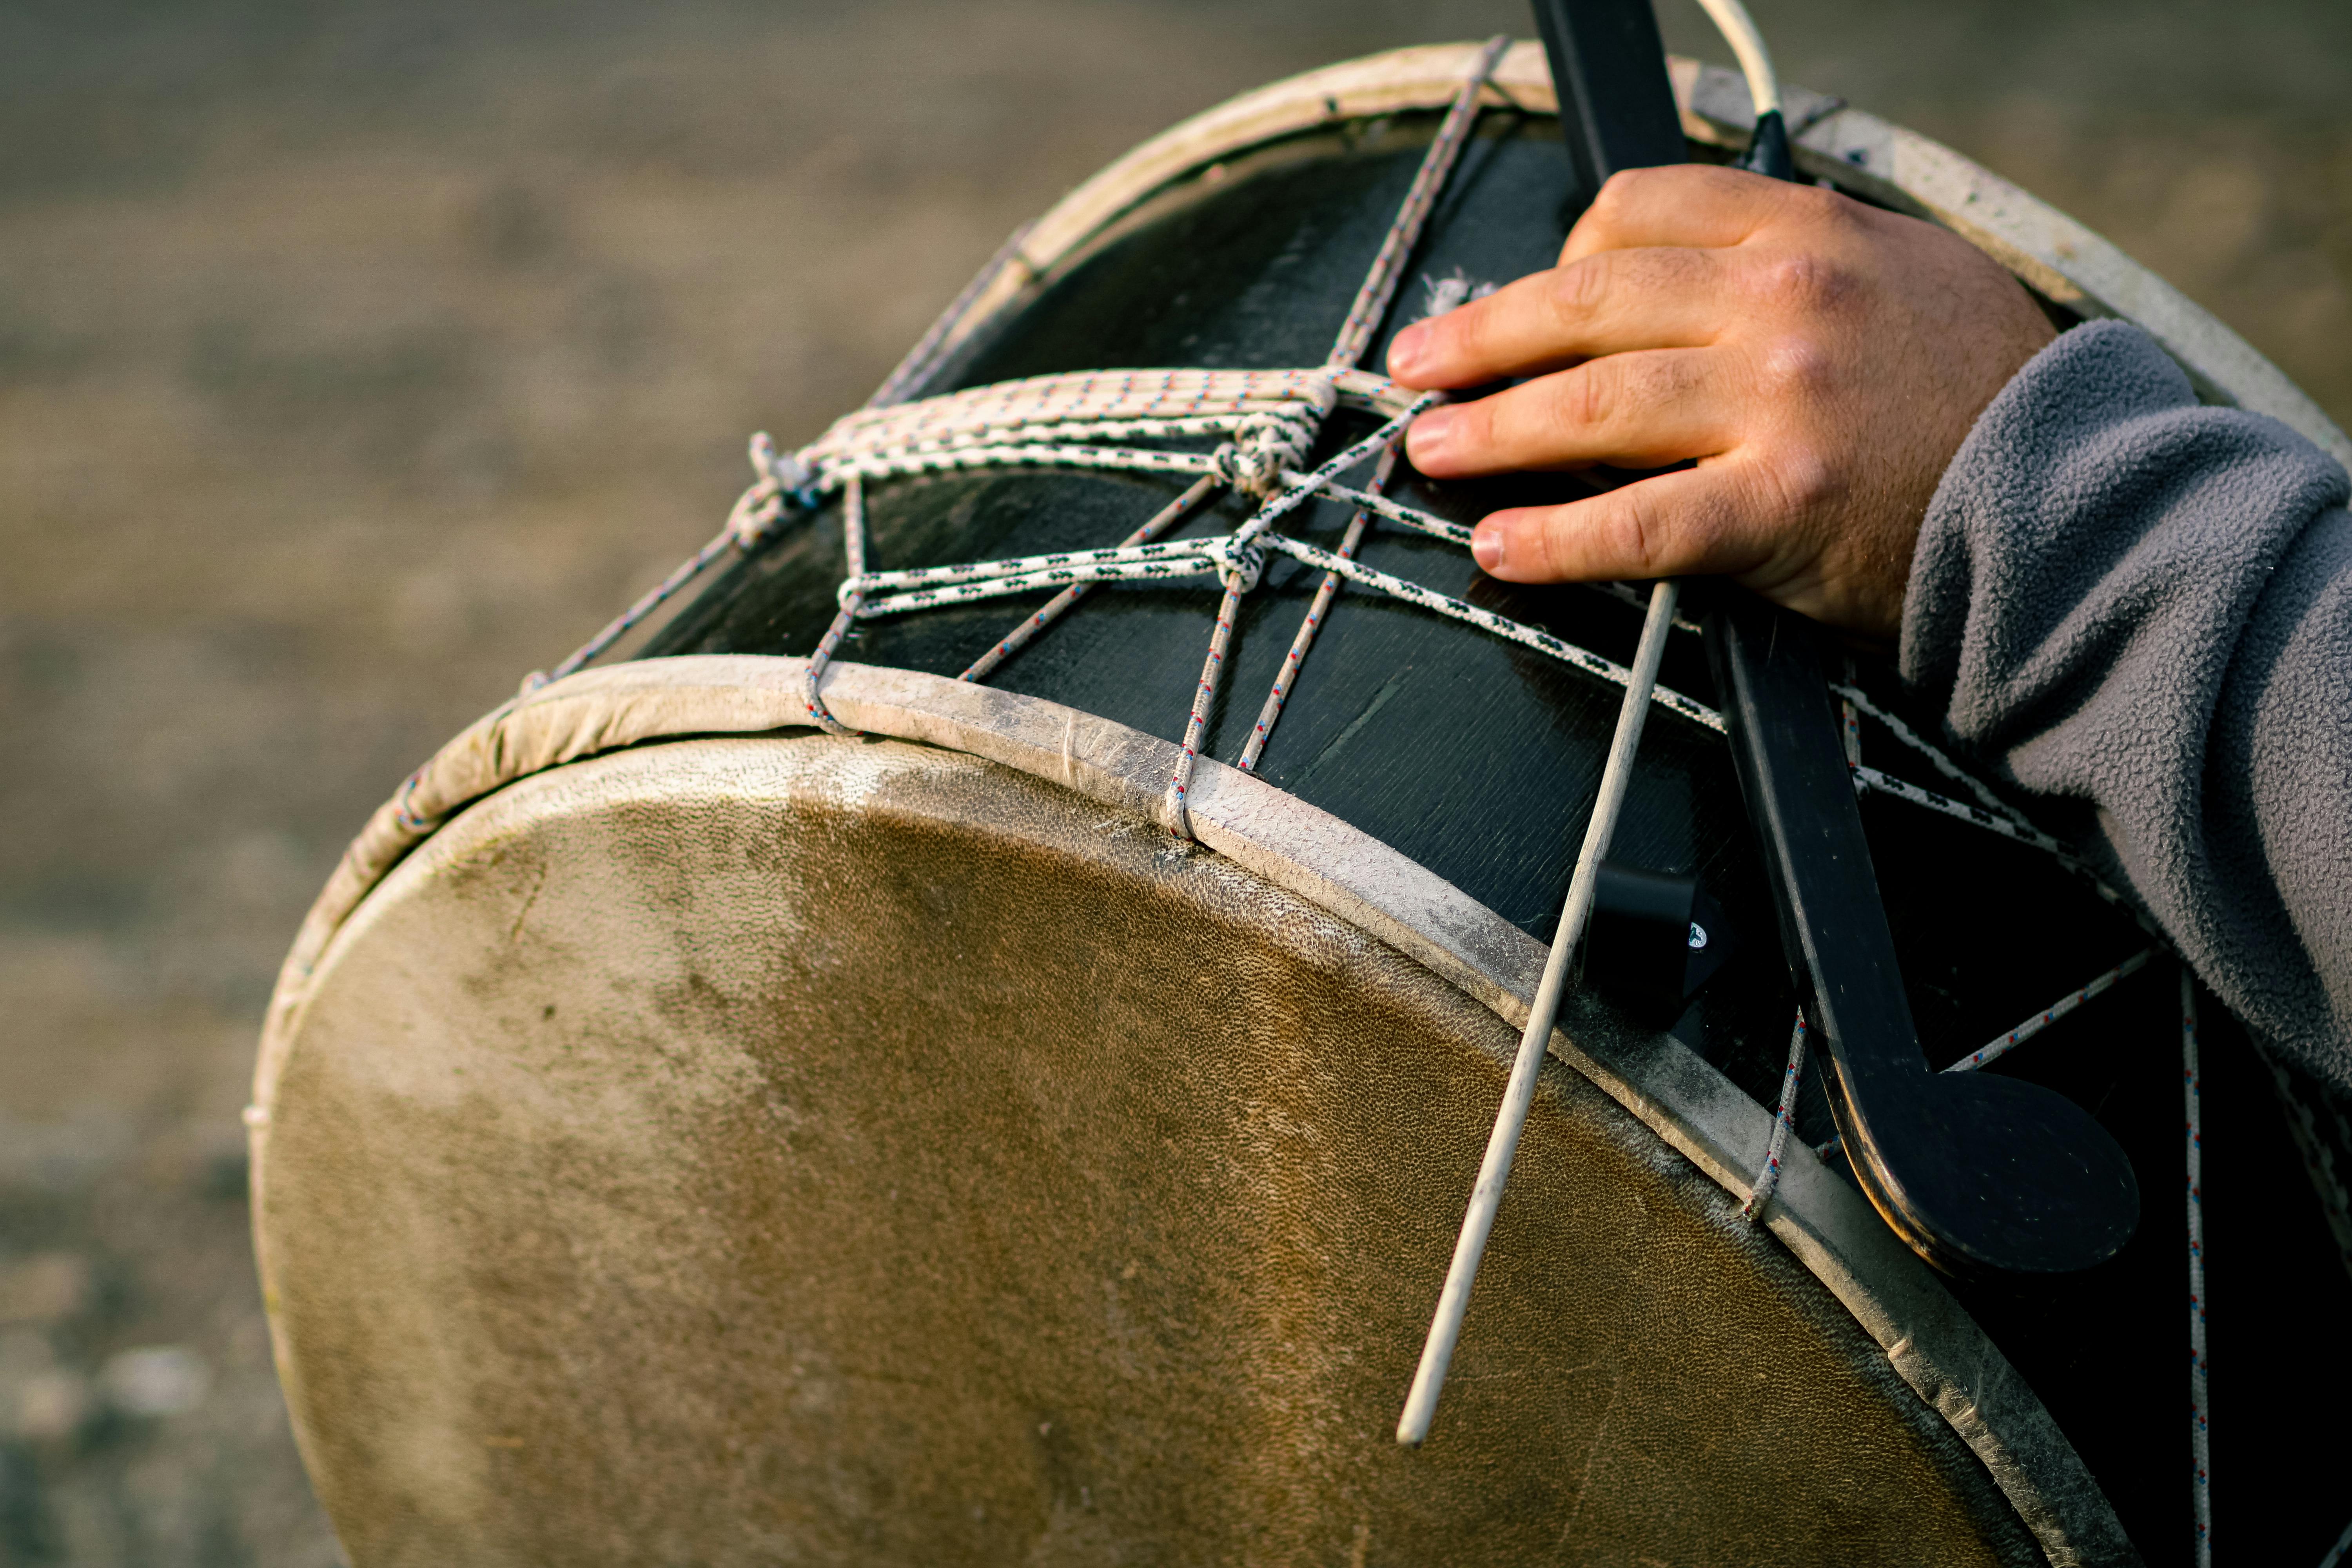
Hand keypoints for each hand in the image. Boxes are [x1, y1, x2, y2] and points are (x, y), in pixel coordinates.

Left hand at [1385, 163, 2056, 638]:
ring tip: (1431, 450)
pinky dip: (1553, 539)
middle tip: (1418, 366)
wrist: (2074, 499)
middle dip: (1484, 335)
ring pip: (1590, 407)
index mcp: (1806, 231)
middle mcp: (1783, 301)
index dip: (1561, 251)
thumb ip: (1790, 259)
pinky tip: (1500, 546)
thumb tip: (1666, 273)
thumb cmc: (1974, 394)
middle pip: (1587, 303)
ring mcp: (1779, 404)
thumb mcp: (1899, 273)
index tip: (1523, 295)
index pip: (1641, 209)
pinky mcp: (1780, 507)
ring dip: (1490, 430)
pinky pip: (1635, 524)